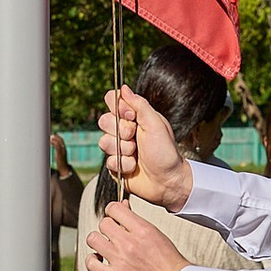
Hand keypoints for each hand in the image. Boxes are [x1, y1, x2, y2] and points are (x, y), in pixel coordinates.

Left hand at [82, 204, 183, 270]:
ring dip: (97, 243)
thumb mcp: (158, 236)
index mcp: (143, 230)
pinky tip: (100, 262)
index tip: (113, 218)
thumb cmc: (171, 266)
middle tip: (111, 236)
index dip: (112, 212)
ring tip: (104, 248)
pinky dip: (92, 261)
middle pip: (103, 223)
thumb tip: (124, 207)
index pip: (114, 208)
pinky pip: (91, 263)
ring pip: (93, 239)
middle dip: (106, 228)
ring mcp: (120, 261)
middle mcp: (129, 243)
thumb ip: (138, 223)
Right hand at [97, 87, 191, 211]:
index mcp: (134, 117)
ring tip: (136, 154)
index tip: (130, 116)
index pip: (113, 101)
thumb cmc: (166, 152)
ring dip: (122, 150)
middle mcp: (124, 130)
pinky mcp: (115, 164)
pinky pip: (108, 161)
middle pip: (104, 121)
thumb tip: (124, 88)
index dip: (117, 108)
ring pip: (103, 142)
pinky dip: (122, 164)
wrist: (167, 181)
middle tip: (135, 137)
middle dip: (120, 131)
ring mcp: (118, 148)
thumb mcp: (156, 124)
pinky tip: (133, 166)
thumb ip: (139, 104)